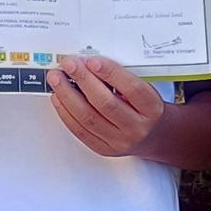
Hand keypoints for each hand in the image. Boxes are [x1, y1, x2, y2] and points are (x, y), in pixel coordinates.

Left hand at [46, 55, 166, 157]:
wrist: (153, 136)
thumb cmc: (145, 108)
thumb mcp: (145, 89)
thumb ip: (121, 77)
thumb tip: (89, 63)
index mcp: (151, 107)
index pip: (131, 88)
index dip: (110, 72)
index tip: (92, 60)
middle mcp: (137, 127)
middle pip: (106, 103)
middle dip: (83, 80)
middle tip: (69, 65)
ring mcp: (120, 141)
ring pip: (88, 118)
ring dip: (68, 95)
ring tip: (57, 79)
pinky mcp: (104, 149)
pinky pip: (80, 131)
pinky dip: (66, 113)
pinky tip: (59, 98)